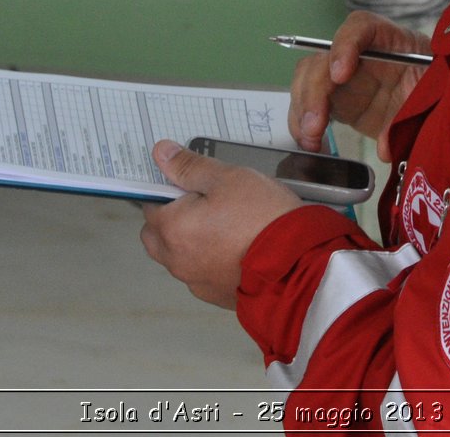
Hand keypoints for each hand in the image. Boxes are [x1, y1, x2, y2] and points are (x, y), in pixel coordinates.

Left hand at [139, 139, 302, 308]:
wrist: (297, 263)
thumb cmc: (264, 220)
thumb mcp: (228, 178)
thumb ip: (190, 166)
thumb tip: (162, 154)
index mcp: (172, 228)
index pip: (152, 203)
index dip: (170, 188)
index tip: (192, 183)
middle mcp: (177, 259)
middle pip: (157, 234)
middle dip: (173, 218)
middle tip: (207, 203)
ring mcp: (196, 281)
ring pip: (179, 256)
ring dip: (191, 242)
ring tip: (228, 226)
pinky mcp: (216, 295)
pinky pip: (202, 273)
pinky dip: (212, 260)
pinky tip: (238, 247)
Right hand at [289, 10, 429, 162]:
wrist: (438, 99)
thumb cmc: (437, 83)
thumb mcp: (432, 92)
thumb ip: (408, 115)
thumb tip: (385, 148)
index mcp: (388, 38)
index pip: (360, 27)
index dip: (345, 46)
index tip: (340, 75)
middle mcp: (358, 54)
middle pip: (322, 58)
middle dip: (313, 91)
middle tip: (316, 124)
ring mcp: (344, 79)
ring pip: (307, 81)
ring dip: (302, 110)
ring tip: (310, 139)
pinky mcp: (338, 103)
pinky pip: (309, 107)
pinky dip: (303, 126)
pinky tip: (311, 145)